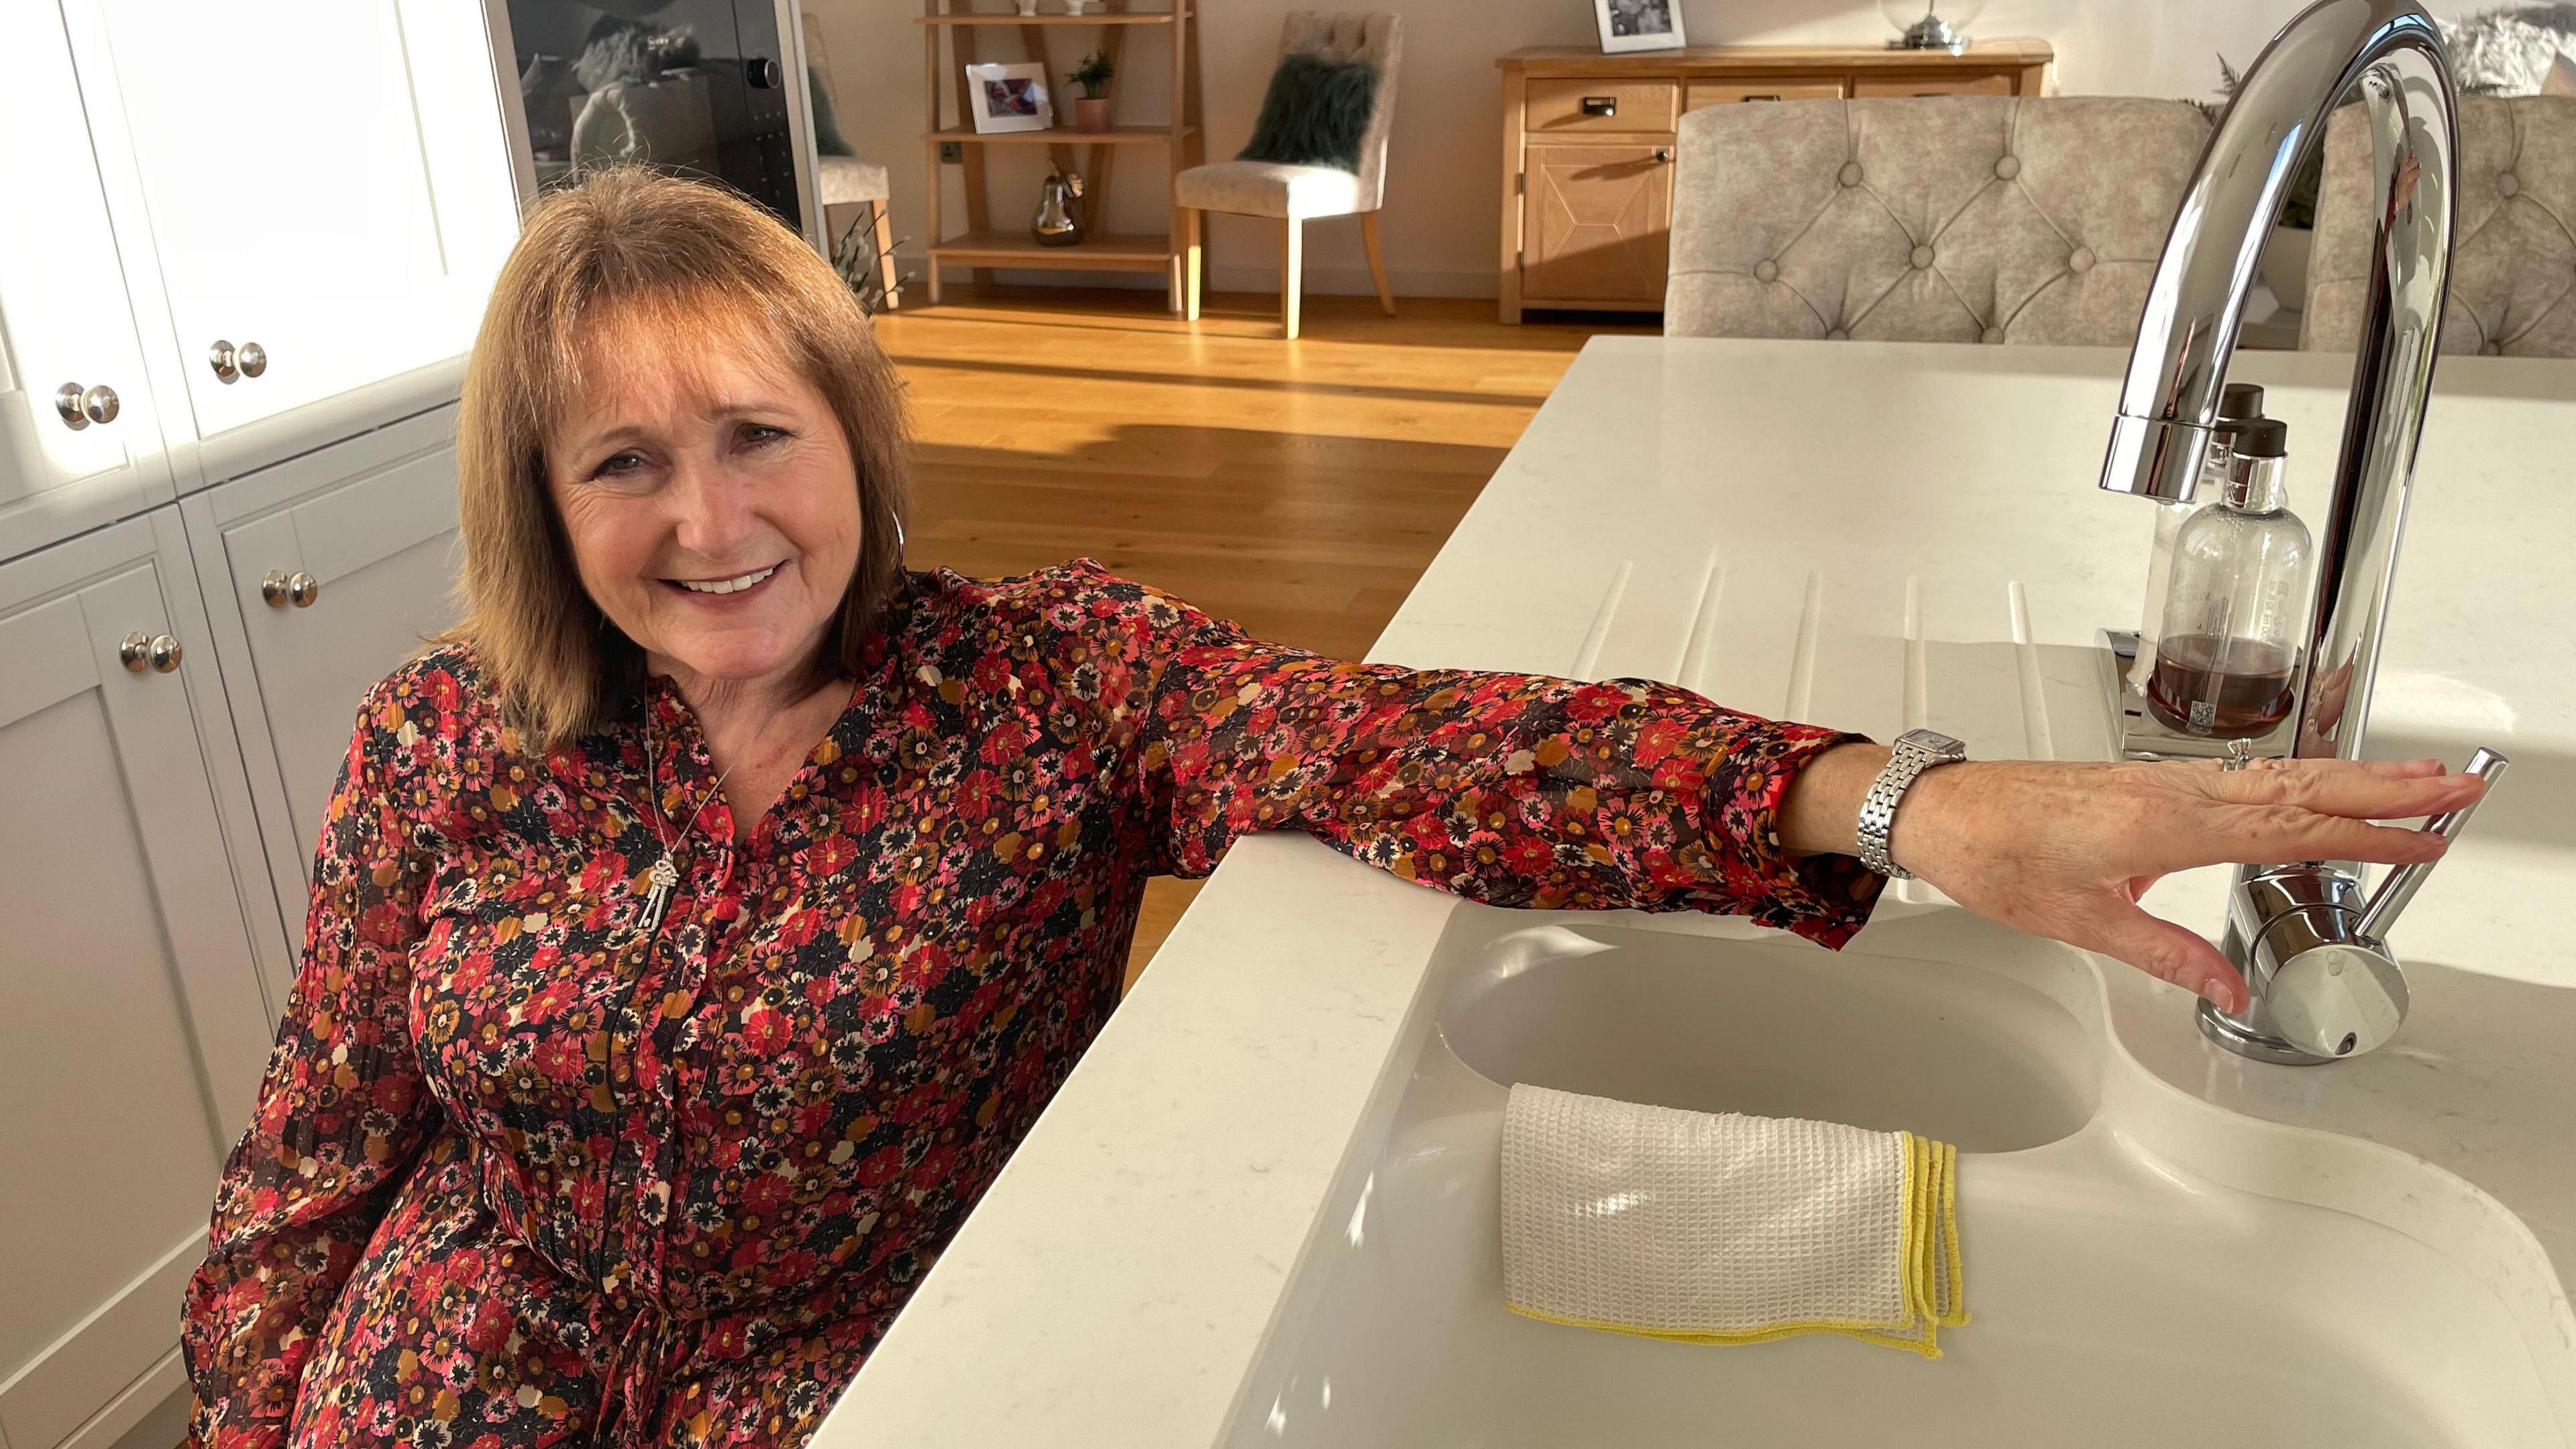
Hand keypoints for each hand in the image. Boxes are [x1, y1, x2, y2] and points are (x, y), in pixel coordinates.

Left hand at [1781, 746, 2486, 1012]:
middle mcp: (2172, 793)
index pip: (2289, 829)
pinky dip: (2299, 778)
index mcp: (2163, 826)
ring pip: (2279, 777)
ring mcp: (2164, 782)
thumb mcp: (2081, 923)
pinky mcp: (2150, 783)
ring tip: (2418, 776)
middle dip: (2386, 786)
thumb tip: (2227, 991)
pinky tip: (2323, 787)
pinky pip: (2243, 778)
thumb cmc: (1995, 855)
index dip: (2365, 833)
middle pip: (2301, 788)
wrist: (1942, 811)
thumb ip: (2165, 955)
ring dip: (2352, 775)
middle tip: (2459, 784)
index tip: (2425, 836)